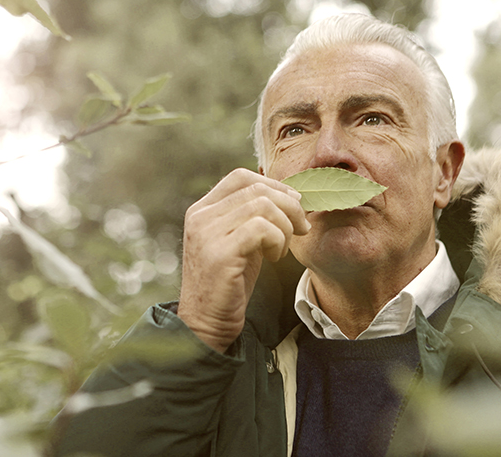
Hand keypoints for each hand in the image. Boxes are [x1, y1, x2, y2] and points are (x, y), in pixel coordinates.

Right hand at [178, 168, 308, 352]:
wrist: (205, 323)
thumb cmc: (229, 283)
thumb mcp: (239, 241)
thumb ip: (252, 216)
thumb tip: (290, 194)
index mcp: (202, 209)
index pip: (240, 177)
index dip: (274, 186)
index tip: (292, 207)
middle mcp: (200, 216)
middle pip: (256, 188)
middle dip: (289, 206)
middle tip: (300, 228)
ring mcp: (207, 233)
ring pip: (262, 205)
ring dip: (284, 227)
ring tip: (281, 249)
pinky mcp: (219, 253)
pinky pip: (261, 229)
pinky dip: (277, 241)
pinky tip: (274, 258)